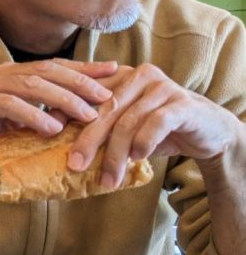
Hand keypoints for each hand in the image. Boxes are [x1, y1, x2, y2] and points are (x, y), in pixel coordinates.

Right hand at [0, 59, 116, 167]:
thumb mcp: (16, 122)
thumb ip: (40, 113)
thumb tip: (79, 115)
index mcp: (9, 72)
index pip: (52, 66)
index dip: (83, 68)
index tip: (113, 71)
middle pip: (46, 71)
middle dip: (79, 82)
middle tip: (104, 97)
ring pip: (31, 85)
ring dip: (63, 100)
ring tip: (86, 116)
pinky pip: (10, 105)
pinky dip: (34, 116)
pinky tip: (53, 128)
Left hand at [68, 64, 241, 186]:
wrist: (207, 130)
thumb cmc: (157, 129)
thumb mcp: (125, 125)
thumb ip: (98, 126)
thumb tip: (56, 143)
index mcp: (120, 76)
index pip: (86, 92)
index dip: (65, 111)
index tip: (46, 134)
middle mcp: (139, 76)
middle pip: (105, 110)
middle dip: (88, 140)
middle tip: (74, 165)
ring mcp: (162, 87)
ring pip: (129, 121)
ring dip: (116, 154)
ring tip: (108, 179)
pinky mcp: (182, 104)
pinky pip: (156, 123)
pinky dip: (143, 143)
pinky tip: (137, 159)